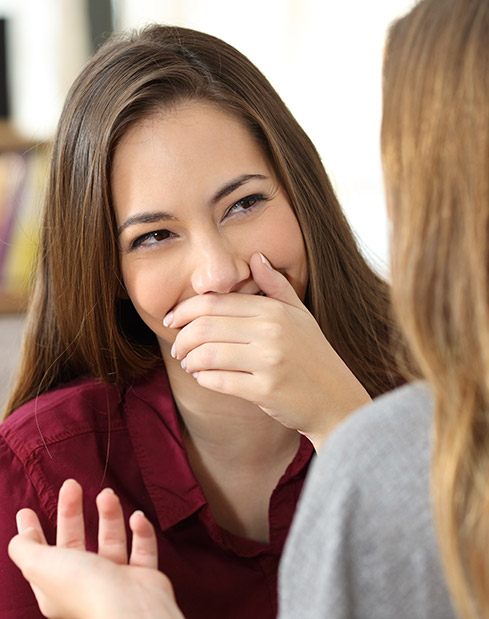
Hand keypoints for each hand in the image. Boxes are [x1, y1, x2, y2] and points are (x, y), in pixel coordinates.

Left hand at [8, 480, 184, 618]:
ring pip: (111, 540)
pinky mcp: (143, 575)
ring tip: (107, 494)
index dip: (33, 532)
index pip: (40, 555)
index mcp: (57, 586)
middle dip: (72, 512)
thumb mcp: (41, 565)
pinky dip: (141, 531)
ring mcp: (116, 579)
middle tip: (72, 485)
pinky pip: (142, 548)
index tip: (27, 510)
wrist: (131, 608)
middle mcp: (85, 583)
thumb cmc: (85, 588)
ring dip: (110, 515)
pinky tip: (137, 517)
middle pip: (76, 541)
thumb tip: (19, 537)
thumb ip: (26, 549)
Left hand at [166, 252, 370, 449]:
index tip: (173, 320)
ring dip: (189, 360)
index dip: (185, 310)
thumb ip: (276, 285)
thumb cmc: (314, 355)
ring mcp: (269, 361)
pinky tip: (203, 377)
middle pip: (205, 326)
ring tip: (189, 363)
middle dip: (182, 337)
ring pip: (207, 354)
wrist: (336, 400)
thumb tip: (256, 257)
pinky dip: (203, 378)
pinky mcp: (265, 390)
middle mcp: (271, 331)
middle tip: (177, 347)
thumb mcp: (300, 314)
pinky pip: (219, 381)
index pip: (216, 302)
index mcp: (274, 310)